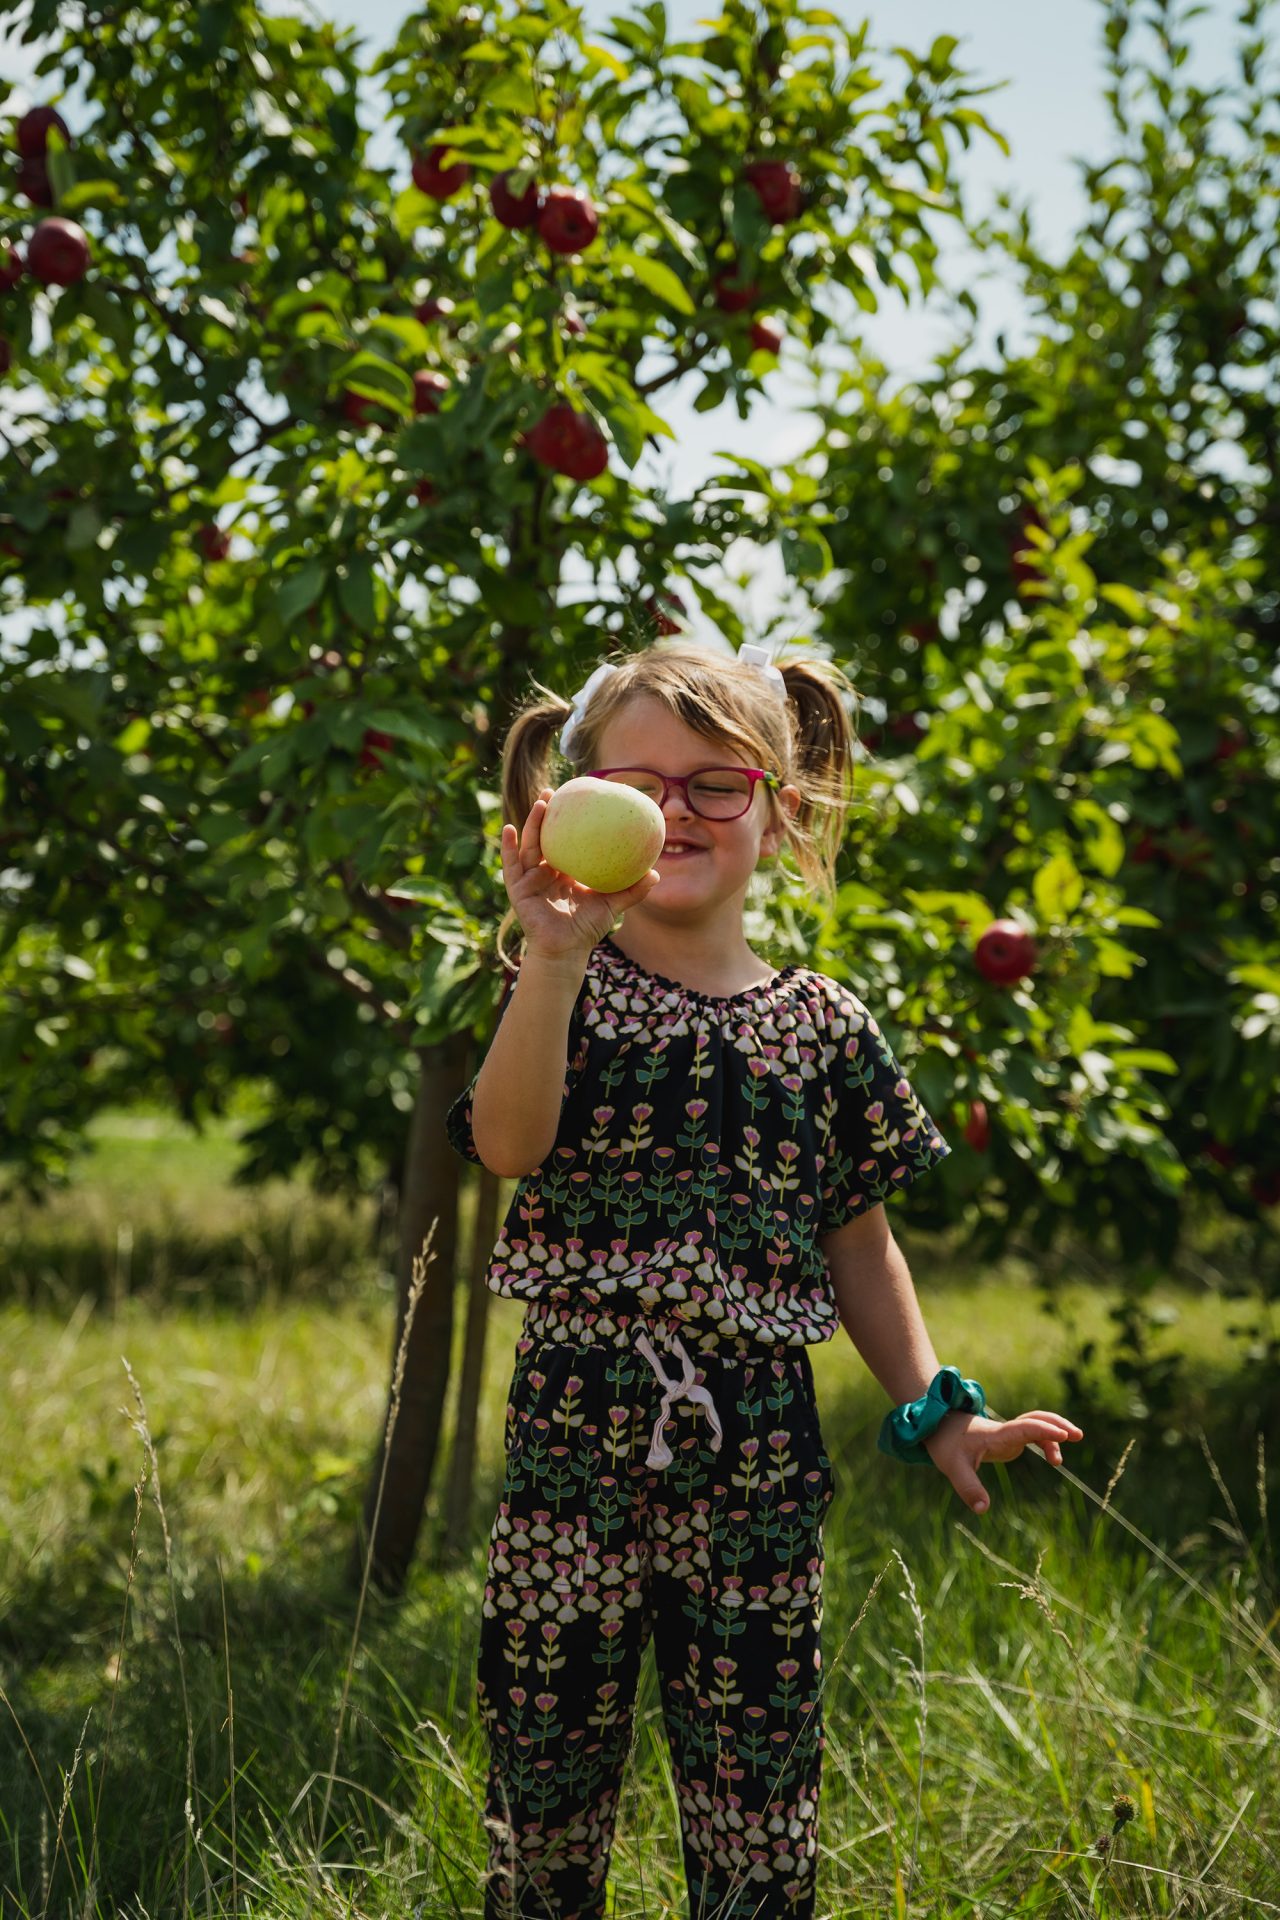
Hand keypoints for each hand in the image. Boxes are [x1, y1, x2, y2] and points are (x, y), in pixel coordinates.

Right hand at [500, 787, 661, 965]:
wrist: (565, 951)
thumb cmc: (587, 929)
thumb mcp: (611, 905)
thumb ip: (632, 891)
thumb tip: (656, 873)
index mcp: (566, 870)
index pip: (567, 839)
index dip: (569, 820)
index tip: (577, 798)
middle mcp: (547, 870)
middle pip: (546, 835)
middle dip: (548, 813)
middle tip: (555, 791)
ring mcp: (531, 878)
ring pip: (530, 844)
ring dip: (532, 822)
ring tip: (542, 803)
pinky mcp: (518, 888)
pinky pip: (511, 864)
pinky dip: (508, 846)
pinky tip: (509, 829)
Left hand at [924, 1407, 1083, 1515]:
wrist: (939, 1428)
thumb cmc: (947, 1445)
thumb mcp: (954, 1468)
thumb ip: (969, 1488)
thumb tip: (983, 1510)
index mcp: (997, 1434)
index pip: (1024, 1427)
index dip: (1043, 1430)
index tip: (1063, 1434)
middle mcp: (1006, 1430)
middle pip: (1037, 1419)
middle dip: (1057, 1424)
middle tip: (1078, 1435)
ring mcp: (1009, 1433)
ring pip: (1037, 1426)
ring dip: (1054, 1435)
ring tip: (1059, 1462)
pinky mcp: (1009, 1439)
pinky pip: (1034, 1436)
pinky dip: (1047, 1443)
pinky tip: (1054, 1459)